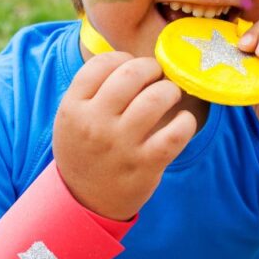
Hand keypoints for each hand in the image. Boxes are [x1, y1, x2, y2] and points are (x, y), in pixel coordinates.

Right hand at [53, 53, 196, 219]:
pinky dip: (186, 122)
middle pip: (131, 74)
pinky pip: (177, 132)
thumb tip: (132, 56)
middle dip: (151, 68)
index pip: (101, 64)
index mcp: (73, 108)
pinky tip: (183, 121)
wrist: (85, 201)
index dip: (122, 58)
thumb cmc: (85, 148)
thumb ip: (93, 88)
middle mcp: (95, 125)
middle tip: (157, 76)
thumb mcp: (72, 117)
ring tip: (170, 95)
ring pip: (157, 98)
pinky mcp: (146, 165)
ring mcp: (121, 145)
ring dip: (170, 90)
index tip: (130, 66)